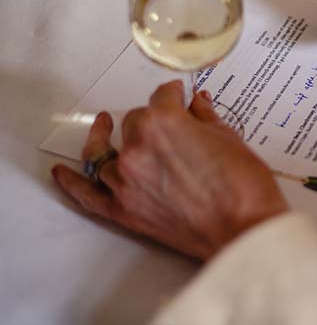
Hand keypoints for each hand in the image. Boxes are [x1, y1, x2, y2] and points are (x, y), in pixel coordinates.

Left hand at [52, 80, 287, 260]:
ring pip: (105, 151)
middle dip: (151, 119)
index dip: (175, 95)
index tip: (180, 96)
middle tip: (170, 124)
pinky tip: (63, 171)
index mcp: (164, 123)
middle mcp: (138, 149)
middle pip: (134, 121)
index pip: (162, 97)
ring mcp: (126, 182)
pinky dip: (72, 183)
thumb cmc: (244, 186)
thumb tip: (197, 104)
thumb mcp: (229, 139)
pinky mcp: (125, 211)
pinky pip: (88, 195)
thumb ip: (205, 117)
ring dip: (108, 139)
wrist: (245, 230)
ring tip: (105, 128)